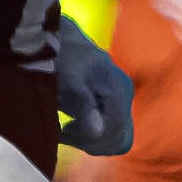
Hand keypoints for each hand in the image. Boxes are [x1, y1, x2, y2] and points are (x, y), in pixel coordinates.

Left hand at [54, 23, 135, 155]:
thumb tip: (97, 132)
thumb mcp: (66, 79)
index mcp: (118, 89)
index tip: (65, 128)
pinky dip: (88, 136)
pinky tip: (69, 125)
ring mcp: (120, 102)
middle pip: (120, 140)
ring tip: (63, 127)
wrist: (58, 38)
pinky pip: (108, 133)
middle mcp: (124, 96)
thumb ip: (83, 105)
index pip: (116, 132)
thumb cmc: (59, 56)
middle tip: (64, 130)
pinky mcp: (112, 106)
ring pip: (115, 140)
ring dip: (88, 140)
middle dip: (91, 142)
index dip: (91, 139)